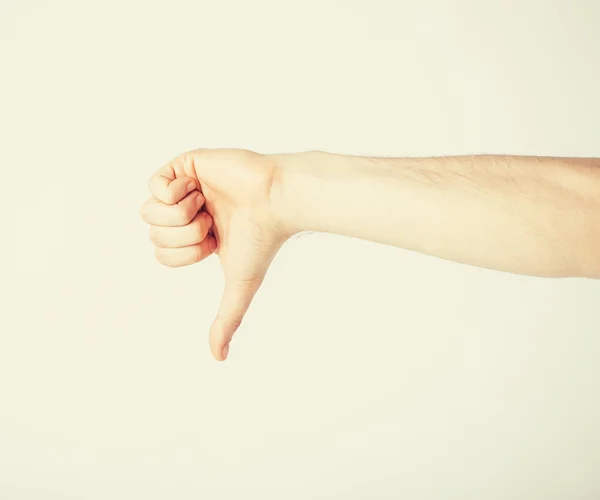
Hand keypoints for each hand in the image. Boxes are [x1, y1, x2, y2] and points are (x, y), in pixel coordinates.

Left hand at [140, 149, 288, 360]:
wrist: (275, 200)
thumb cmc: (261, 240)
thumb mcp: (239, 285)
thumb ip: (226, 319)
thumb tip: (217, 358)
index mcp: (194, 237)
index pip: (161, 254)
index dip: (183, 254)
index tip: (212, 242)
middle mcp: (186, 213)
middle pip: (152, 233)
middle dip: (183, 234)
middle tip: (210, 222)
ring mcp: (184, 188)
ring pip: (148, 210)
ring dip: (180, 214)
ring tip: (206, 204)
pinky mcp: (185, 165)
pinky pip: (154, 183)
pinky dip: (174, 192)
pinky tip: (198, 189)